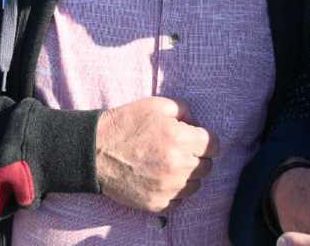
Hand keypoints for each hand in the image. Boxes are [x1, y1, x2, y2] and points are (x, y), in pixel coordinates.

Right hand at [95, 96, 218, 212]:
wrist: (96, 151)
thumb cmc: (126, 125)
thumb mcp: (156, 105)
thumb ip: (184, 110)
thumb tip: (197, 123)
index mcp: (180, 139)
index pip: (213, 145)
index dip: (206, 140)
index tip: (196, 140)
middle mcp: (177, 165)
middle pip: (207, 166)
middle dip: (198, 157)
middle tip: (180, 151)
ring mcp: (168, 187)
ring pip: (196, 186)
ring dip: (188, 176)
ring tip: (169, 166)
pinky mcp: (157, 203)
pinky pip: (179, 201)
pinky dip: (174, 192)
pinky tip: (161, 180)